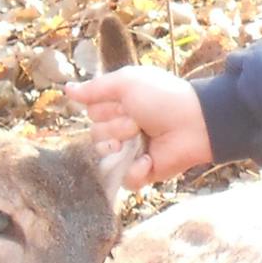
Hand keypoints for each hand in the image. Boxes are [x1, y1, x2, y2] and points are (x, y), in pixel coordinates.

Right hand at [66, 67, 211, 189]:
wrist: (194, 123)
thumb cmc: (163, 98)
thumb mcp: (127, 82)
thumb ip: (96, 88)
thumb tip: (67, 90)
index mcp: (118, 108)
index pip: (91, 113)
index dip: (105, 109)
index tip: (125, 103)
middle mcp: (121, 130)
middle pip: (95, 135)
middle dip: (116, 126)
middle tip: (139, 121)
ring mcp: (131, 153)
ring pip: (105, 157)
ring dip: (123, 145)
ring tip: (143, 137)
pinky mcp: (143, 173)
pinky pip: (124, 180)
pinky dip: (135, 170)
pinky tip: (149, 158)